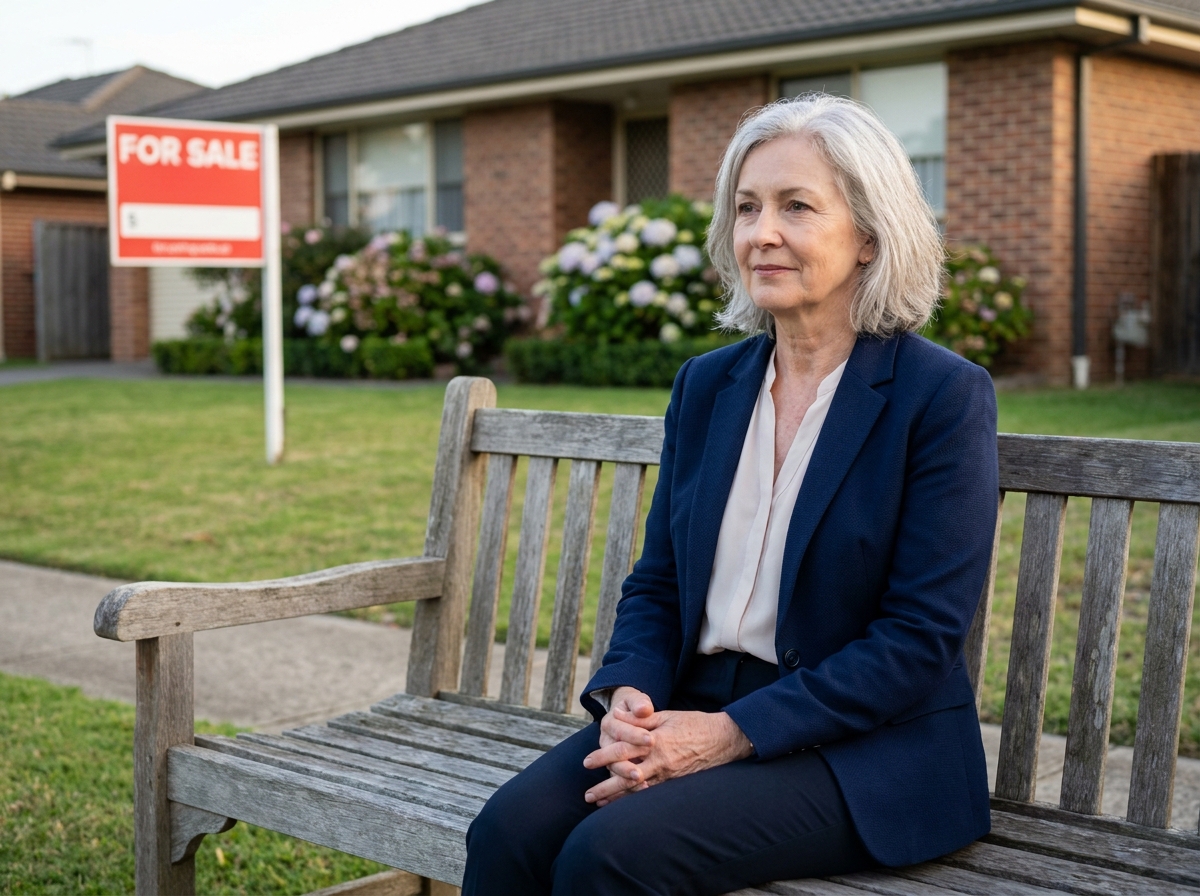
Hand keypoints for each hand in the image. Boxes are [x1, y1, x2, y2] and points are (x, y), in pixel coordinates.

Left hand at [583, 699, 752, 806]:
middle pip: (625, 776)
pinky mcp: (675, 782)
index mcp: (654, 740)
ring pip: (637, 790)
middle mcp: (659, 760)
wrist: (722, 739)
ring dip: (617, 798)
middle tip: (588, 795)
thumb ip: (641, 720)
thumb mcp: (666, 716)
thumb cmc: (693, 723)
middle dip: (605, 786)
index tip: (586, 762)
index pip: (622, 750)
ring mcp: (668, 774)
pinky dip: (636, 800)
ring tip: (600, 805)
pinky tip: (624, 806)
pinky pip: (652, 794)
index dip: (603, 757)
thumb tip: (619, 716)